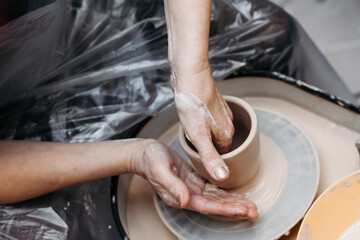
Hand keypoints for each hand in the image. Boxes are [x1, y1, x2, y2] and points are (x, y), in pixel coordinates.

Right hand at [133, 140, 257, 219]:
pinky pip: (212, 190)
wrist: (145, 153)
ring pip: (216, 199)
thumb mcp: (160, 170)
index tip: (243, 210)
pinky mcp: (193, 181)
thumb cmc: (150, 160)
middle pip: (215, 206)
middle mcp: (188, 196)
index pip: (207, 206)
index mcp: (180, 196)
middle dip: (235, 209)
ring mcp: (191, 189)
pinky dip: (225, 193)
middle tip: (254, 211)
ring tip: (251, 205)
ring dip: (233, 203)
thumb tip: (185, 201)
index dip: (226, 209)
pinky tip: (237, 195)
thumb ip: (172, 186)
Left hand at [173, 64, 234, 181]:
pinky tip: (189, 118)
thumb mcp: (198, 135)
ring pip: (212, 130)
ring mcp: (219, 111)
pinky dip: (199, 121)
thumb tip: (224, 177)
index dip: (209, 159)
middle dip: (206, 147)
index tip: (197, 160)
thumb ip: (211, 157)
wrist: (190, 73)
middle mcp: (226, 122)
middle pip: (217, 143)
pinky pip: (206, 118)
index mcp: (226, 133)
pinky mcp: (210, 102)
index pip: (221, 155)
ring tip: (189, 134)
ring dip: (202, 134)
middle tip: (190, 147)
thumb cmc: (193, 103)